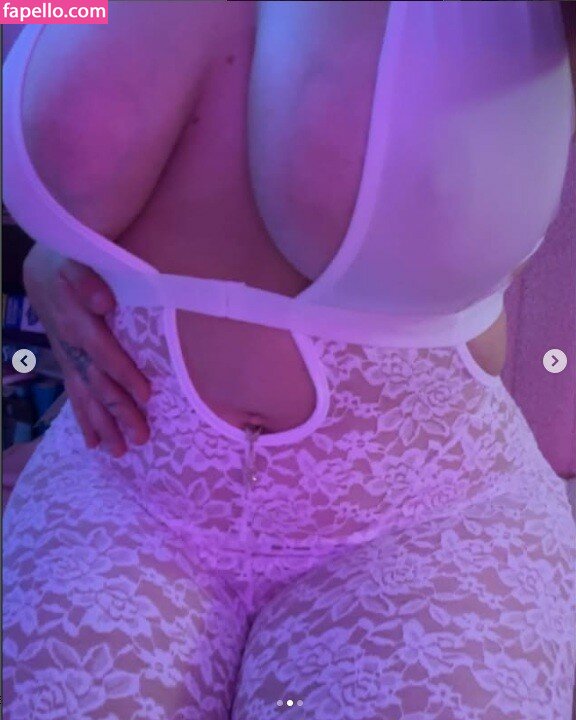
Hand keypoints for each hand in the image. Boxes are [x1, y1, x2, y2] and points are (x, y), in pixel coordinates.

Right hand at [23, 245, 150, 455]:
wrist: (45, 269)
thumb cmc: (68, 264)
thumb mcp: (76, 262)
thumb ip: (88, 281)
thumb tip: (105, 303)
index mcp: (78, 325)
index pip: (104, 354)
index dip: (124, 375)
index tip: (146, 395)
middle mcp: (72, 349)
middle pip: (97, 385)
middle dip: (118, 413)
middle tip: (140, 439)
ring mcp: (68, 359)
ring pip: (85, 398)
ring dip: (103, 425)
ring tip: (120, 452)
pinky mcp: (68, 364)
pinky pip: (74, 396)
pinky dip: (84, 420)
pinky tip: (93, 443)